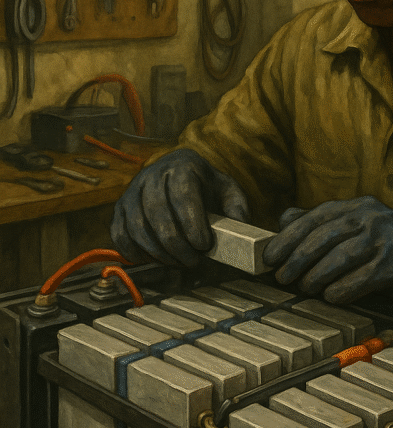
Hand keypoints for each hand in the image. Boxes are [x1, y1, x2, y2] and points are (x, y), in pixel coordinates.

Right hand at [111, 148, 249, 266]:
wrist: (181, 180)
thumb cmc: (208, 189)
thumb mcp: (229, 192)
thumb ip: (237, 209)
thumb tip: (239, 229)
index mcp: (182, 165)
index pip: (182, 193)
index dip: (192, 222)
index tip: (204, 245)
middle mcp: (152, 174)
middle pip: (157, 211)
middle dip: (176, 243)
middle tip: (194, 261)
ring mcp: (132, 191)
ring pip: (136, 225)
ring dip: (158, 251)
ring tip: (179, 262)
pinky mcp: (119, 208)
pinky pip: (119, 233)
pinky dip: (134, 252)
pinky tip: (154, 259)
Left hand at [263, 196, 392, 322]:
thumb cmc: (392, 253)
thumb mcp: (359, 233)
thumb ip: (324, 226)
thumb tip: (285, 219)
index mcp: (359, 207)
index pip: (316, 217)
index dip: (290, 237)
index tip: (269, 258)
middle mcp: (373, 216)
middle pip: (326, 235)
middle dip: (299, 258)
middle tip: (283, 278)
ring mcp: (390, 238)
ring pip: (343, 255)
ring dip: (318, 275)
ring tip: (304, 288)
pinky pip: (367, 276)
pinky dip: (345, 288)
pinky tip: (332, 297)